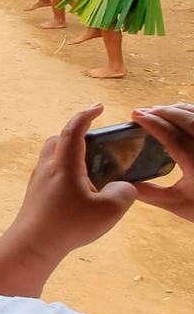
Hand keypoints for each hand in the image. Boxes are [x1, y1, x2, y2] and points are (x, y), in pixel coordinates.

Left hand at [9, 104, 137, 257]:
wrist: (32, 245)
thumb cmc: (68, 225)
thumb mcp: (109, 210)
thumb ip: (123, 192)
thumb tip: (121, 186)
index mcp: (63, 164)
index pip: (73, 130)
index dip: (86, 115)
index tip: (98, 107)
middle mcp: (47, 167)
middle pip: (58, 139)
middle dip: (76, 133)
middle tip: (96, 140)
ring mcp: (38, 181)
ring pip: (52, 156)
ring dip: (70, 154)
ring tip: (92, 168)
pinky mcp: (35, 194)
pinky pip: (51, 173)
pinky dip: (65, 171)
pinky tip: (80, 190)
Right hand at [131, 103, 193, 222]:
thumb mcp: (177, 204)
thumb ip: (150, 194)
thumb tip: (125, 185)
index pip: (172, 136)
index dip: (152, 123)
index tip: (135, 115)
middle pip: (187, 120)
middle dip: (163, 111)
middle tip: (144, 111)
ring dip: (179, 109)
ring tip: (162, 110)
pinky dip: (193, 111)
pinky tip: (184, 113)